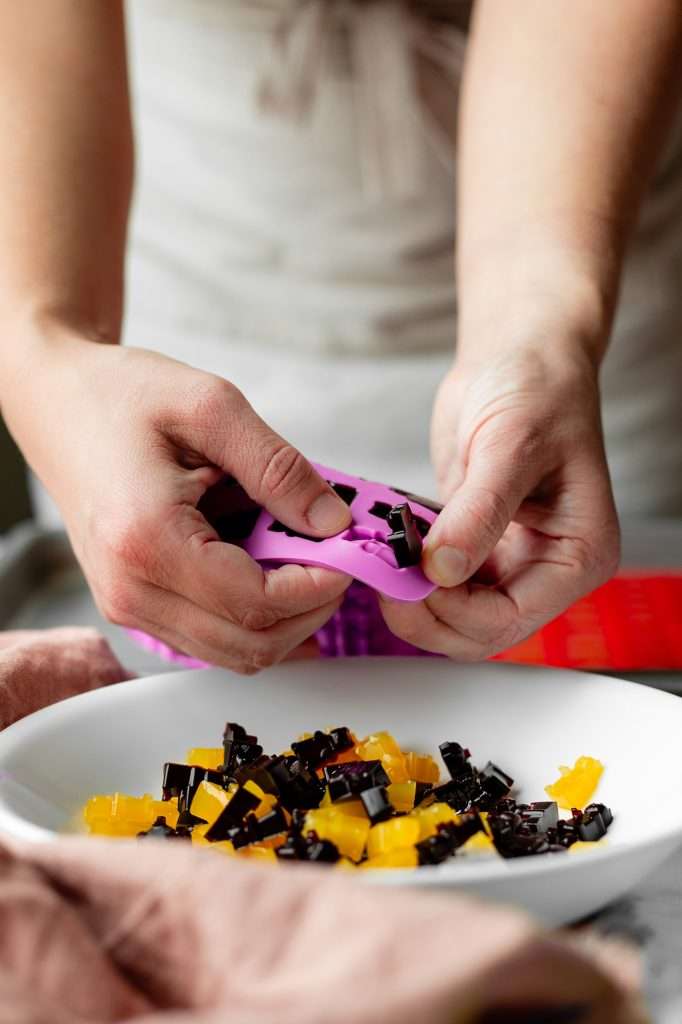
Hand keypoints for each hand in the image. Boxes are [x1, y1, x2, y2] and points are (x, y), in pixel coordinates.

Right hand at [5, 337, 351, 672]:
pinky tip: (268, 565)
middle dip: (311, 608)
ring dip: (285, 616)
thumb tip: (334, 522)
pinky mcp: (134, 603)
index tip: (348, 550)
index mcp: (147, 539)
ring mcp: (129, 604)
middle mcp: (131, 589)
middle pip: (250, 645)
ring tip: (302, 555)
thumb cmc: (122, 396)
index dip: (318, 585)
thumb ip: (278, 468)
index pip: (256, 604)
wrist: (58, 403)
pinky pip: (211, 636)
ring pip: (234, 652)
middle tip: (336, 556)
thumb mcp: (211, 407)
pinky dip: (254, 614)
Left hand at [379, 345, 619, 658]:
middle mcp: (546, 568)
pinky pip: (438, 585)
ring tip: (384, 558)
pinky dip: (409, 576)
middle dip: (430, 615)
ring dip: (415, 601)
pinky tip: (388, 548)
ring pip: (455, 618)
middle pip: (481, 631)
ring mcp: (509, 561)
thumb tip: (442, 570)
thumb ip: (478, 513)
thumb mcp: (510, 447)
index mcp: (577, 555)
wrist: (517, 359)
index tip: (411, 579)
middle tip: (386, 577)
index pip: (513, 618)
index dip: (455, 611)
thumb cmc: (537, 390)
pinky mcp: (474, 547)